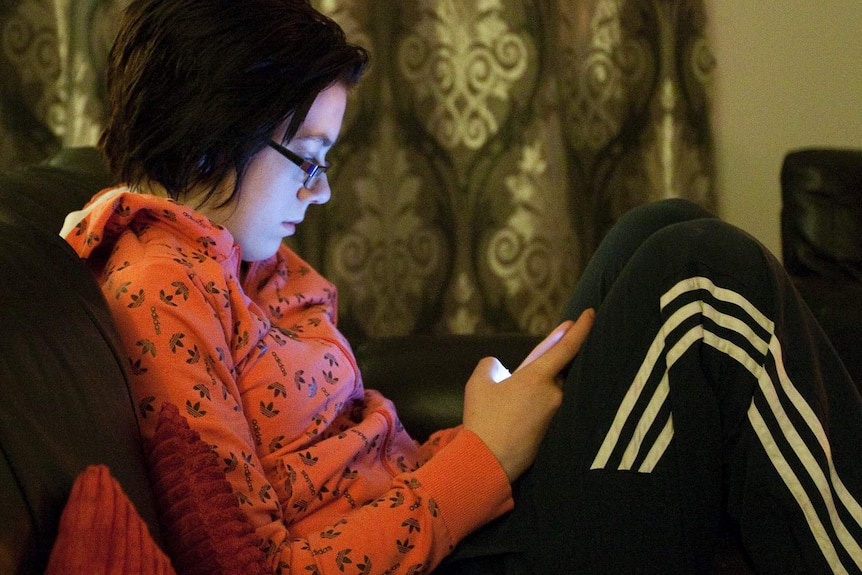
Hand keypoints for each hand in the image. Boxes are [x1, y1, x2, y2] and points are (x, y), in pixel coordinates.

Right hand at [462, 309, 594, 481]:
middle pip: (558, 372)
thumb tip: (501, 368)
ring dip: (538, 394)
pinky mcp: (557, 433)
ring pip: (553, 393)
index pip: (567, 347)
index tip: (591, 314)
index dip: (581, 328)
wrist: (488, 463)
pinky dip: (538, 410)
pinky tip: (518, 421)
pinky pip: (551, 412)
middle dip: (545, 371)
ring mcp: (559, 416)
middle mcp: (555, 395)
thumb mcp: (479, 384)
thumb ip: (492, 366)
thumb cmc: (483, 420)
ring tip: (512, 410)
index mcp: (538, 378)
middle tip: (527, 380)